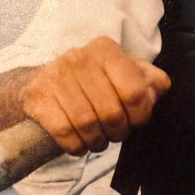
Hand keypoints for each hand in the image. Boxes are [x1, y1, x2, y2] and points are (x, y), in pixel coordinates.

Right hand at [21, 36, 170, 155]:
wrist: (44, 83)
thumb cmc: (93, 81)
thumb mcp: (125, 73)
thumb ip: (149, 81)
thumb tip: (156, 91)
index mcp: (106, 49)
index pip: (134, 90)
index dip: (140, 114)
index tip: (136, 120)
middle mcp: (79, 57)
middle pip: (111, 111)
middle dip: (118, 131)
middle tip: (116, 134)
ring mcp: (55, 76)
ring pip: (87, 123)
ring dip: (97, 141)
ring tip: (99, 141)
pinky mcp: (37, 96)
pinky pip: (63, 131)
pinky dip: (76, 145)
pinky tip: (80, 144)